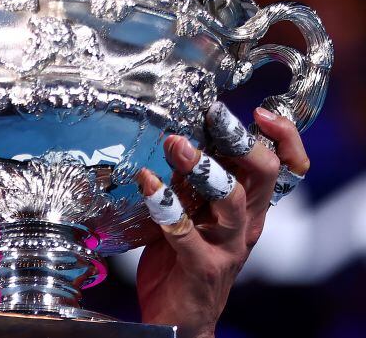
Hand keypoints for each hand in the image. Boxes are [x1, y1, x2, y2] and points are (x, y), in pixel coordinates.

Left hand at [134, 104, 308, 337]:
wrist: (178, 317)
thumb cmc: (183, 257)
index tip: (258, 112)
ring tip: (176, 144)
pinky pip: (185, 232)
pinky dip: (164, 205)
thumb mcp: (191, 210)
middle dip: (241, 141)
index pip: (283, 167)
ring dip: (204, 169)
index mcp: (250, 206)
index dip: (281, 138)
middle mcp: (246, 223)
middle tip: (215, 116)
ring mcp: (227, 246)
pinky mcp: (202, 266)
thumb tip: (179, 136)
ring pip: (233, 202)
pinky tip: (147, 182)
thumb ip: (190, 180)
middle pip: (263, 176)